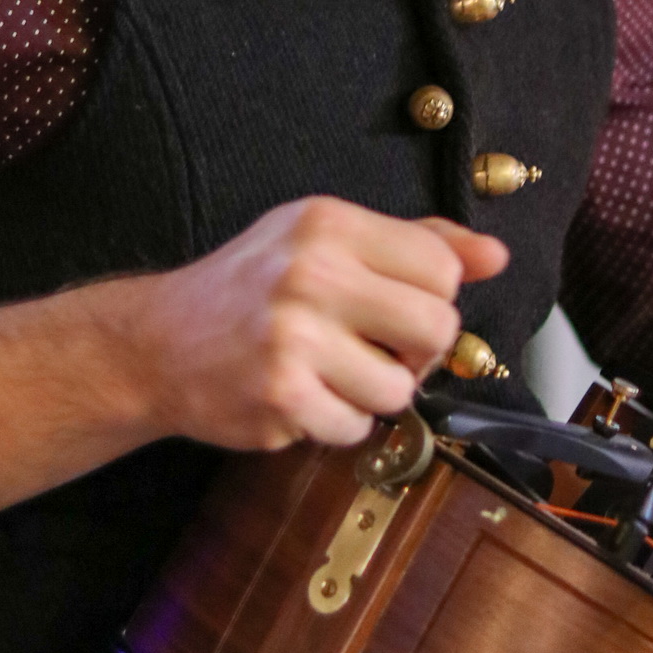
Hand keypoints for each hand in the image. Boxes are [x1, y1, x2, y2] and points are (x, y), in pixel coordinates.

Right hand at [131, 197, 507, 453]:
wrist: (157, 342)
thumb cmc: (252, 289)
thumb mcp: (326, 240)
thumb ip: (414, 243)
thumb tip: (495, 256)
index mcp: (329, 224)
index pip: (441, 266)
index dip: (433, 297)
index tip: (397, 306)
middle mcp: (311, 272)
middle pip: (437, 326)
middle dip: (417, 350)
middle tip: (376, 348)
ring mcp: (294, 336)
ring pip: (401, 387)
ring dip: (375, 393)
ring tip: (332, 373)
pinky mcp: (281, 394)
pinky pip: (357, 428)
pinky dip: (338, 424)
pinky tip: (305, 397)